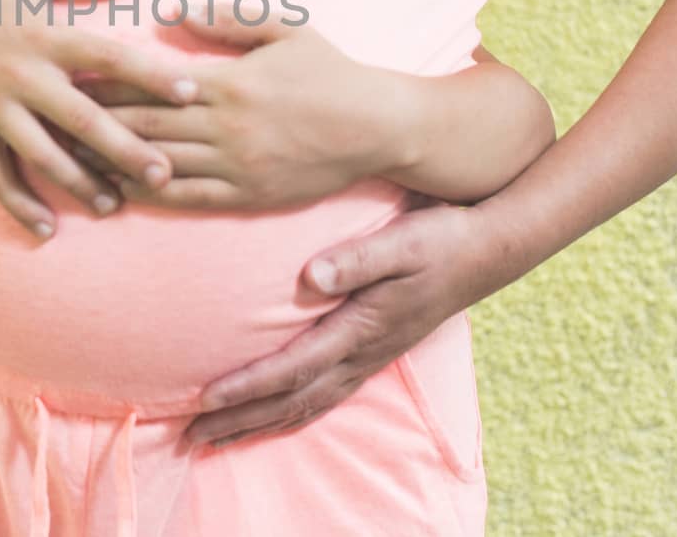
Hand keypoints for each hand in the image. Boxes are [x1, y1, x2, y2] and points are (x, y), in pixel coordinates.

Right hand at [0, 0, 198, 237]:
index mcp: (46, 36)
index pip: (108, 56)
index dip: (150, 74)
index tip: (190, 93)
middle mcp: (24, 75)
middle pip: (83, 119)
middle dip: (125, 149)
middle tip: (164, 173)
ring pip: (43, 155)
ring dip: (80, 184)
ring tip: (114, 205)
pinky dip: (19, 203)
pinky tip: (46, 228)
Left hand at [79, 5, 414, 210]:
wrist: (378, 126)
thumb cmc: (330, 72)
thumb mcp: (285, 27)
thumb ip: (227, 17)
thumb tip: (173, 7)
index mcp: (228, 81)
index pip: (149, 81)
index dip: (103, 80)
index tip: (66, 73)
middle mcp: (225, 126)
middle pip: (141, 124)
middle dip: (89, 122)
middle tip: (45, 116)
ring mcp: (235, 165)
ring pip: (156, 164)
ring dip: (108, 162)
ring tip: (65, 157)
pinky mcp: (247, 195)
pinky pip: (186, 198)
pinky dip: (147, 195)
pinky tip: (117, 191)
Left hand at [183, 198, 497, 447]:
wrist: (486, 251)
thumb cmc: (438, 240)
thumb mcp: (401, 241)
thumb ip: (356, 258)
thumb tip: (310, 276)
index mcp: (361, 328)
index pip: (293, 367)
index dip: (247, 386)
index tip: (204, 398)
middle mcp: (362, 354)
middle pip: (292, 400)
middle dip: (240, 419)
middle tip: (190, 435)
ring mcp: (369, 359)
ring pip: (306, 406)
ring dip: (259, 423)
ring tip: (215, 437)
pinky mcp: (373, 354)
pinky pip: (323, 398)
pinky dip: (290, 415)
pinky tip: (270, 419)